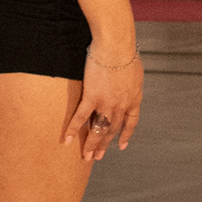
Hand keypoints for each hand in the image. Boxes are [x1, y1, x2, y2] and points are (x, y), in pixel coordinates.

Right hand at [64, 44, 142, 162]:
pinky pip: (81, 117)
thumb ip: (130, 81)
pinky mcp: (92, 97)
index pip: (131, 122)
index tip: (122, 145)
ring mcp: (107, 103)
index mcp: (133, 98)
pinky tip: (67, 139)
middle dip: (105, 144)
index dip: (126, 135)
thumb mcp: (134, 70)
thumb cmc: (125, 51)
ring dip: (92, 144)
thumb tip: (128, 82)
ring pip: (99, 130)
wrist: (116, 45)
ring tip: (86, 156)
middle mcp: (121, 105)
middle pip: (113, 130)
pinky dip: (73, 129)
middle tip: (99, 156)